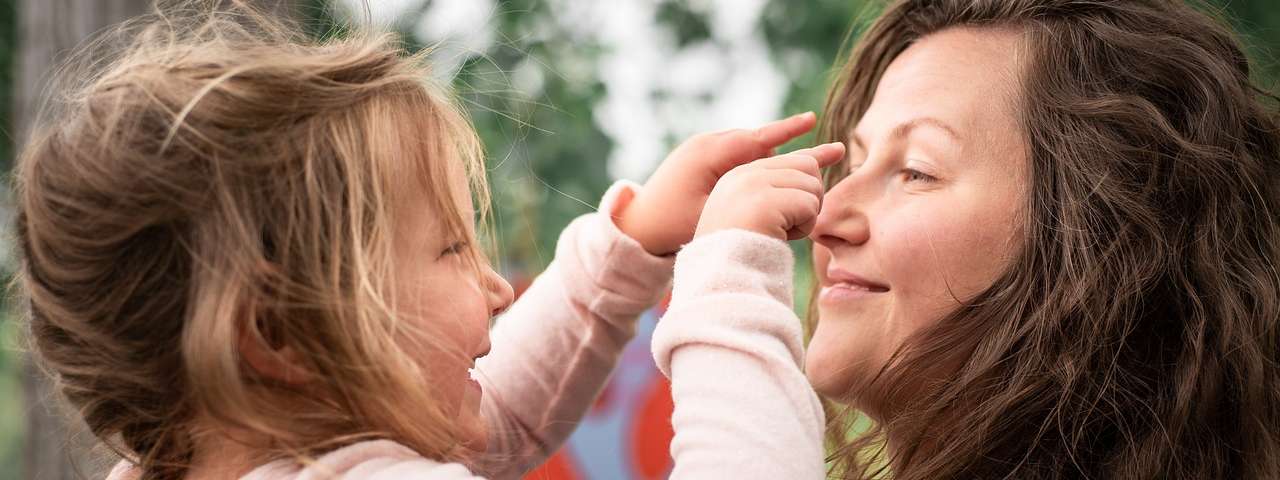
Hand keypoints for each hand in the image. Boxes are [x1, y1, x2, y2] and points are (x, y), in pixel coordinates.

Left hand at [617, 112, 818, 254]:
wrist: (636, 222)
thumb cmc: (671, 224)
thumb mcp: (710, 212)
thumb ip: (743, 197)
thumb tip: (779, 187)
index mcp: (709, 152)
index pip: (757, 138)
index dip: (787, 130)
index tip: (813, 120)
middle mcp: (706, 144)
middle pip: (757, 142)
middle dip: (789, 146)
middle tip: (826, 151)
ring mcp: (702, 150)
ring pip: (748, 150)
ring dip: (771, 157)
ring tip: (803, 166)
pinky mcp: (699, 161)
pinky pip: (736, 156)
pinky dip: (755, 163)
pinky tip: (770, 176)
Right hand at [695, 142, 845, 240]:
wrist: (722, 276)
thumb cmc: (744, 253)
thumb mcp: (759, 214)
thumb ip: (781, 190)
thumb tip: (822, 163)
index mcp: (740, 176)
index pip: (790, 158)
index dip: (817, 157)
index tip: (839, 150)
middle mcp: (745, 174)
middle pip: (807, 167)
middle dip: (810, 197)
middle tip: (791, 224)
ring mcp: (753, 185)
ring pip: (811, 185)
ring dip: (806, 215)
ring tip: (781, 232)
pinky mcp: (765, 201)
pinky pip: (809, 206)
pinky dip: (804, 227)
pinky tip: (782, 237)